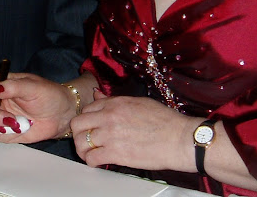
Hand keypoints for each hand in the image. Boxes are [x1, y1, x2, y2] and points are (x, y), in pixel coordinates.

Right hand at [0, 72, 75, 143]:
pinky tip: (23, 127)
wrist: (62, 114)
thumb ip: (12, 87)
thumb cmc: (50, 95)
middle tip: (7, 117)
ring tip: (19, 122)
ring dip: (0, 125)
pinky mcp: (6, 131)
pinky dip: (8, 134)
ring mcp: (0, 115)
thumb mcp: (33, 86)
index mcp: (0, 82)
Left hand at [71, 90, 197, 171]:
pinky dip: (91, 161)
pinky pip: (91, 158)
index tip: (89, 126)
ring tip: (89, 152)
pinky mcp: (116, 154)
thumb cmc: (164, 120)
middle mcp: (109, 117)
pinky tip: (98, 161)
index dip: (86, 119)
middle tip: (84, 139)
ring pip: (80, 142)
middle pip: (77, 124)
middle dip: (78, 132)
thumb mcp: (138, 102)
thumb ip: (114, 100)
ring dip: (82, 149)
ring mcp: (111, 135)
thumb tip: (98, 95)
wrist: (179, 138)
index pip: (87, 108)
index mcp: (115, 103)